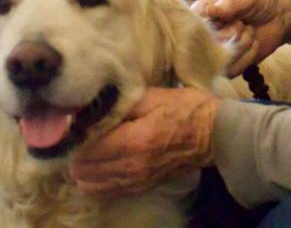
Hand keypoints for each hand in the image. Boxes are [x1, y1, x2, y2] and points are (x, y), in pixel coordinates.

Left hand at [69, 87, 216, 195]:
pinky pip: (105, 192)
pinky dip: (96, 180)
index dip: (78, 136)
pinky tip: (103, 164)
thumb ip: (120, 104)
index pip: (86, 148)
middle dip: (78, 152)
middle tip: (84, 135)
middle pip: (83, 170)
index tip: (80, 123)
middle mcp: (130, 167)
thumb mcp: (152, 97)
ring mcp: (135, 181)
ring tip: (92, 150)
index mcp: (133, 141)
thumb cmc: (184, 109)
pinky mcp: (141, 188)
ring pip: (89, 185)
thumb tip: (89, 110)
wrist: (212, 134)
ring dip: (85, 168)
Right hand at [192, 0, 290, 76]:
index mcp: (202, 12)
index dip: (214, 24)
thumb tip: (210, 10)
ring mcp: (214, 52)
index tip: (233, 17)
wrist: (278, 15)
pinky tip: (254, 43)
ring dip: (241, 47)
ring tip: (250, 32)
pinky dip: (247, 58)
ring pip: (218, 61)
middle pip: (207, 44)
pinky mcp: (227, 66)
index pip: (193, 24)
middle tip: (243, 23)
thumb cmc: (259, 0)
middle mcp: (203, 33)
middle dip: (232, 34)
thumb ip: (231, 3)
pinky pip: (231, 71)